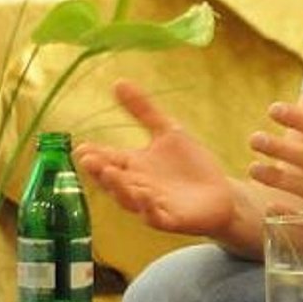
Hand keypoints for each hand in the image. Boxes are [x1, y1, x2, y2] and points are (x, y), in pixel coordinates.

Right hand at [74, 80, 234, 236]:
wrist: (221, 193)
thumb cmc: (189, 165)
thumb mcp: (168, 132)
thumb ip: (143, 110)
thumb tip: (118, 81)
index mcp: (132, 165)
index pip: (107, 159)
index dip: (94, 155)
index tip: (81, 147)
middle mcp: (136, 186)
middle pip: (113, 180)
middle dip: (100, 171)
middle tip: (87, 159)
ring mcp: (150, 205)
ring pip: (129, 198)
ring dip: (119, 187)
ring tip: (110, 172)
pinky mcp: (170, 220)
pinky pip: (155, 216)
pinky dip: (148, 208)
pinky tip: (144, 196)